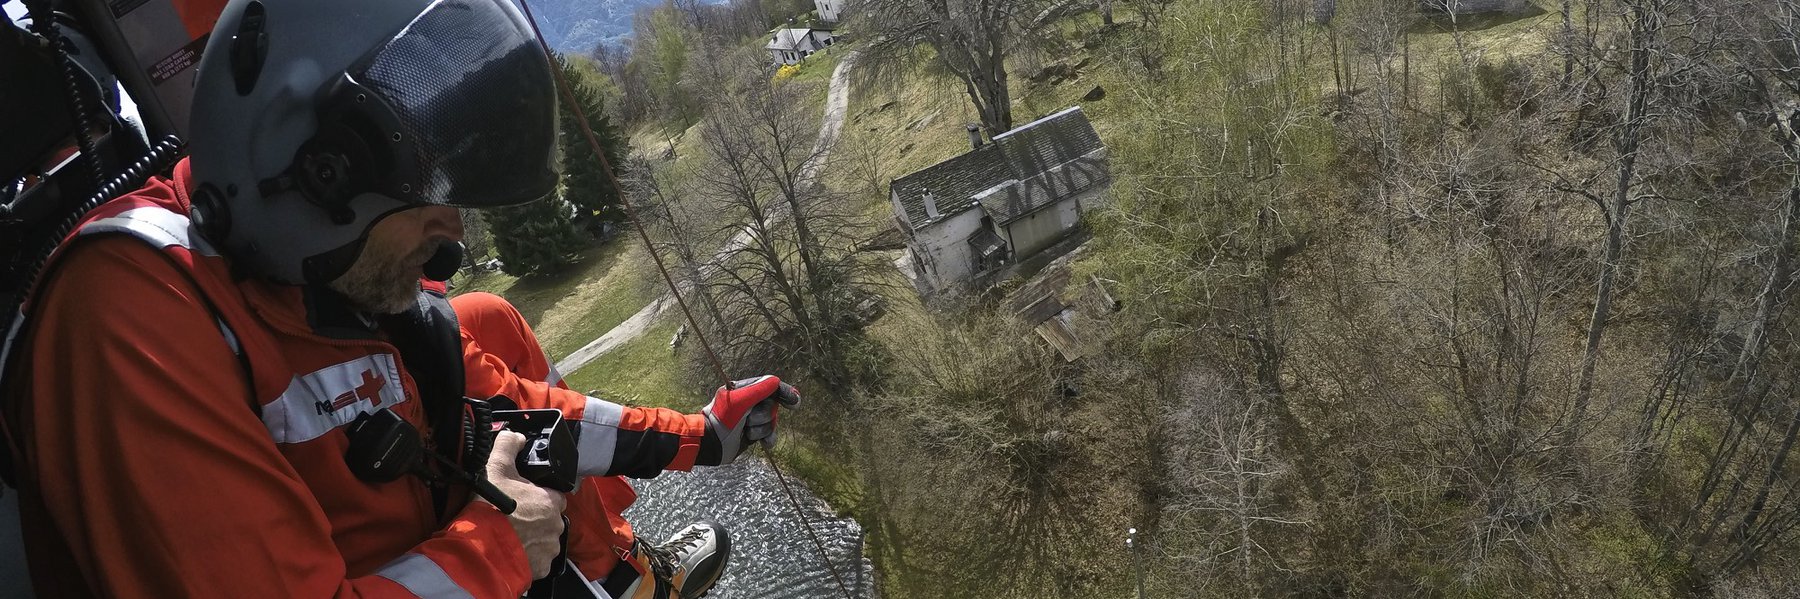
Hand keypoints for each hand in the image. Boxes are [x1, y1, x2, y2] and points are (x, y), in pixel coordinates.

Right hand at [481, 430, 567, 578]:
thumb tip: (516, 435)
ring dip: (532, 539)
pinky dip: (527, 558)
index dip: (538, 497)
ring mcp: (549, 550)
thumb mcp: (496, 468)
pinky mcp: (541, 569)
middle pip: (549, 520)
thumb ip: (507, 446)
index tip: (523, 500)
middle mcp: (556, 526)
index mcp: (550, 502)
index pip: (553, 497)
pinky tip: (511, 552)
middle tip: (513, 519)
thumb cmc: (490, 508)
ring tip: (509, 537)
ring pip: (545, 541)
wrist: (480, 549)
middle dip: (535, 520)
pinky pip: (537, 561)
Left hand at [699, 375, 801, 465]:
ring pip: (772, 421)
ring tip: (747, 432)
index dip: (784, 392)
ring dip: (762, 429)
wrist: (712, 444)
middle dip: (764, 416)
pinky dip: (768, 438)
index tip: (793, 402)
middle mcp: (750, 402)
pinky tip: (764, 443)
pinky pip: (770, 434)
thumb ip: (759, 389)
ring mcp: (752, 418)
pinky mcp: (753, 432)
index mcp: (745, 390)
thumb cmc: (722, 420)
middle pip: (773, 405)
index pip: (770, 386)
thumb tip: (776, 381)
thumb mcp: (740, 400)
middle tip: (749, 420)